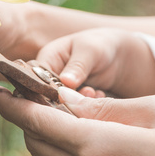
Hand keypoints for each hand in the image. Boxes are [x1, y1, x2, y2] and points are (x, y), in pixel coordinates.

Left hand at [0, 86, 154, 155]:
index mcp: (100, 149)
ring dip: (61, 143)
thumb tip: (64, 103)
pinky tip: (111, 149)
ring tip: (86, 120)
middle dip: (36, 121)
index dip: (13, 104)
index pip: (37, 123)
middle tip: (48, 97)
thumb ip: (103, 108)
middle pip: (41, 147)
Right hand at [36, 28, 154, 97]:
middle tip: (86, 93)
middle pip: (47, 96)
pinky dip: (87, 107)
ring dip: (78, 104)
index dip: (48, 91)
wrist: (117, 56)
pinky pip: (75, 110)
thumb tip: (66, 82)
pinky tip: (99, 96)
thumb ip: (78, 66)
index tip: (65, 97)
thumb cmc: (100, 45)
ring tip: (93, 92)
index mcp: (47, 59)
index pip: (37, 79)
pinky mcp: (72, 102)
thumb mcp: (90, 51)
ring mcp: (60, 91)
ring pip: (62, 106)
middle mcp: (49, 77)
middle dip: (66, 100)